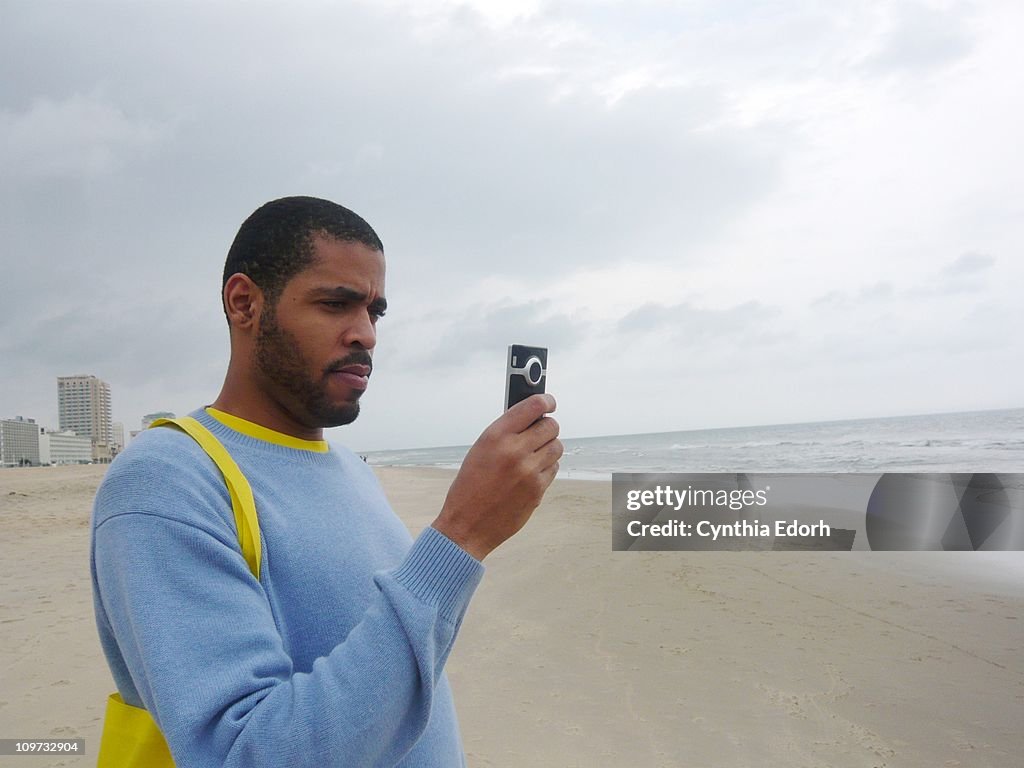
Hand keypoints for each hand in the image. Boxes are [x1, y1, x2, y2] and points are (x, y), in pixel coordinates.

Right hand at [432, 394, 561, 559]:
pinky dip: (546, 467)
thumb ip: (505, 432)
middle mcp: (514, 451)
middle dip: (547, 427)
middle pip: (551, 426)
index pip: (533, 406)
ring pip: (557, 447)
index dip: (546, 401)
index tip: (549, 402)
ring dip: (549, 447)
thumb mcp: (480, 450)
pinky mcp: (538, 490)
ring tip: (533, 454)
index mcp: (496, 436)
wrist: (467, 525)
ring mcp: (529, 471)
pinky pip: (553, 468)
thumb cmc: (469, 487)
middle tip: (539, 432)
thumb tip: (531, 417)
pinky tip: (531, 473)